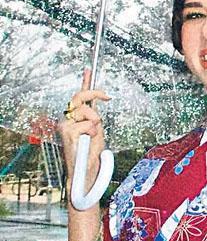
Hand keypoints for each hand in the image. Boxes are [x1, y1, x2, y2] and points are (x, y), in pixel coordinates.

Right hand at [57, 69, 110, 193]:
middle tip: (106, 96)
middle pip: (80, 97)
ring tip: (92, 136)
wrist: (85, 171)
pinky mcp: (67, 132)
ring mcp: (65, 125)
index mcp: (74, 118)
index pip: (78, 96)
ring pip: (87, 111)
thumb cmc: (90, 153)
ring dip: (95, 122)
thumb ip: (95, 116)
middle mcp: (67, 119)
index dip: (84, 82)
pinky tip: (87, 140)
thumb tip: (98, 100)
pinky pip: (88, 123)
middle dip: (94, 94)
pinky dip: (92, 131)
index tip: (89, 69)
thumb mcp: (97, 130)